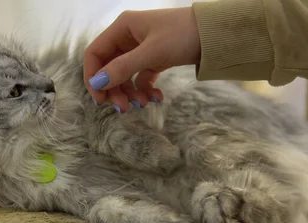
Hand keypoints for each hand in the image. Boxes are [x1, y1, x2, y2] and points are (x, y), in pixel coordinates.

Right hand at [83, 7, 200, 111]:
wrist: (215, 34)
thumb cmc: (183, 34)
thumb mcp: (151, 53)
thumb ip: (123, 69)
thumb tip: (97, 84)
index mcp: (122, 28)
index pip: (95, 54)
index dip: (93, 77)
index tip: (100, 99)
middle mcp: (128, 37)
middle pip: (109, 68)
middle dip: (115, 90)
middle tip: (123, 108)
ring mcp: (141, 49)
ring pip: (125, 76)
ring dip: (131, 93)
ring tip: (144, 104)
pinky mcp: (155, 59)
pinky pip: (142, 78)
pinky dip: (146, 90)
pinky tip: (157, 98)